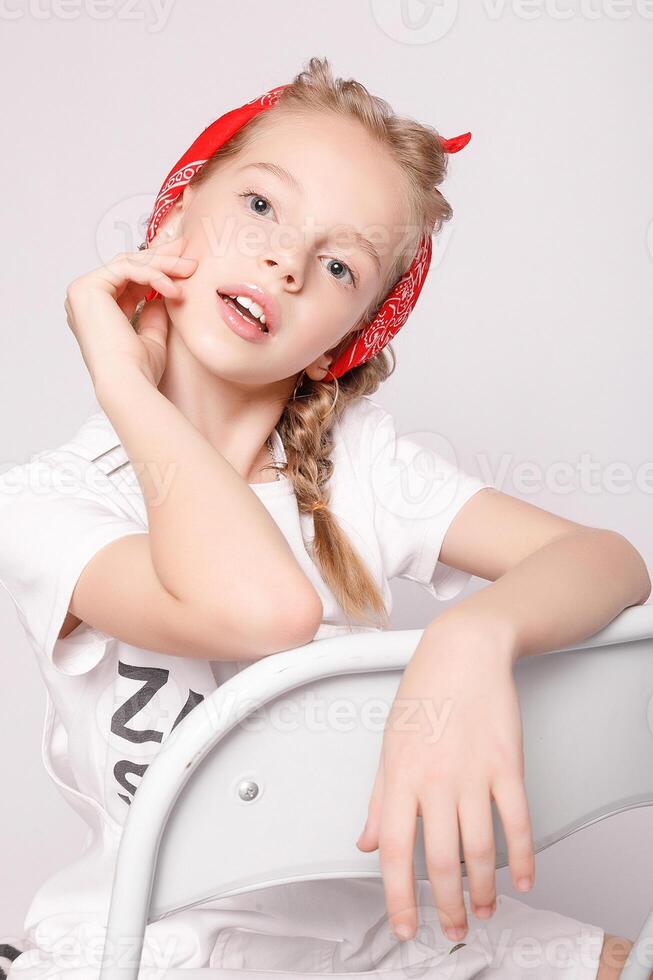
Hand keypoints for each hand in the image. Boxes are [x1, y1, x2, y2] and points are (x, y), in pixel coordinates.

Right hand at [64, 236, 197, 388]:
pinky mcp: (87, 287)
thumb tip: (162, 295)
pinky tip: (173, 288)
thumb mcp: (151, 336)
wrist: (128, 383)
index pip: (127, 280)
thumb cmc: (139, 370)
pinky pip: (126, 268)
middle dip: (161, 257)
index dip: (157, 270)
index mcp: (95, 312)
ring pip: (128, 263)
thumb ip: (153, 315)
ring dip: (162, 264)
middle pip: (127, 266)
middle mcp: (84, 300)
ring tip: (189, 269)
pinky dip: (153, 274)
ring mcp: (82, 292)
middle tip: (187, 249)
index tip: (184, 265)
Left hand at [356, 619, 534, 942]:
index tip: (406, 924)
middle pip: (440, 861)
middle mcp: (435, 779)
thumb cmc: (425, 691)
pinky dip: (523, 856)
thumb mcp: (389, 743)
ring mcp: (474, 773)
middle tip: (452, 928)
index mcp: (400, 776)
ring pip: (480, 850)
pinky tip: (523, 877)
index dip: (399, 898)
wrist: (464, 651)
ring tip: (483, 910)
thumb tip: (368, 840)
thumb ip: (380, 798)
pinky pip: (517, 821)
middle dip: (447, 906)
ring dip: (483, 891)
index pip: (395, 852)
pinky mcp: (507, 764)